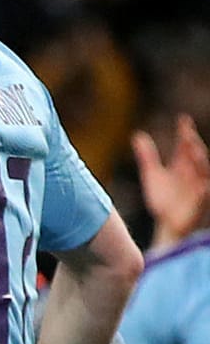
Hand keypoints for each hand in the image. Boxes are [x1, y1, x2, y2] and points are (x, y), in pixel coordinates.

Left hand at [132, 113, 209, 248]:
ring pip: (204, 169)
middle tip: (186, 132)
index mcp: (182, 165)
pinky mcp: (201, 200)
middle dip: (192, 143)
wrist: (166, 225)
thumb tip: (138, 135)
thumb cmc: (163, 200)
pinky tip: (202, 179)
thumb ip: (147, 156)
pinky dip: (204, 184)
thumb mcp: (152, 175)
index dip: (185, 132)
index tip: (183, 118)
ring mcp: (199, 186)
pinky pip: (206, 191)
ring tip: (193, 148)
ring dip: (199, 158)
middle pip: (195, 154)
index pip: (185, 146)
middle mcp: (193, 173)